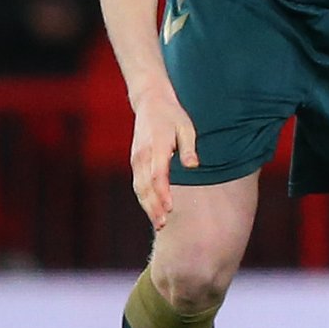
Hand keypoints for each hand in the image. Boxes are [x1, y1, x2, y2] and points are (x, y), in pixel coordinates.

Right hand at [129, 89, 195, 227]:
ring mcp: (136, 159)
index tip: (170, 208)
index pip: (157, 175)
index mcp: (156, 147)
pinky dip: (145, 198)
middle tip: (163, 224)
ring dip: (148, 206)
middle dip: (153, 207)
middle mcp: (142, 156)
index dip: (163, 193)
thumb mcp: (186, 127)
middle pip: (146, 187)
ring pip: (139, 188)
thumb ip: (188, 148)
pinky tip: (154, 210)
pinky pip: (139, 184)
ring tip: (160, 223)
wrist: (150, 103)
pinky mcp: (135, 161)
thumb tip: (193, 166)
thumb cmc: (172, 116)